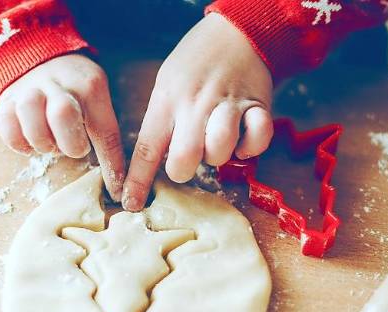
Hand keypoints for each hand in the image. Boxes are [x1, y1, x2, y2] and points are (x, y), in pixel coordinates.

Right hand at [0, 54, 125, 200]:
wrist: (36, 59)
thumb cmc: (74, 91)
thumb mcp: (95, 98)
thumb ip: (102, 128)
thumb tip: (119, 179)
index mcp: (89, 86)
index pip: (104, 130)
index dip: (111, 164)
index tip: (117, 190)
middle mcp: (58, 83)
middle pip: (62, 114)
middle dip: (70, 143)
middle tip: (73, 148)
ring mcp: (28, 89)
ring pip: (30, 116)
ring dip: (42, 141)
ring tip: (49, 144)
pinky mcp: (5, 100)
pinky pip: (7, 127)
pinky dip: (19, 143)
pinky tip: (30, 141)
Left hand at [122, 13, 273, 210]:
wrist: (236, 32)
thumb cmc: (195, 64)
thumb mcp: (167, 84)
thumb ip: (163, 121)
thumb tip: (156, 163)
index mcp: (168, 100)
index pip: (147, 147)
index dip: (138, 180)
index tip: (130, 203)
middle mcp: (195, 104)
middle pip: (184, 158)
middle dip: (183, 170)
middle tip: (189, 160)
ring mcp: (228, 105)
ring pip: (220, 151)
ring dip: (218, 156)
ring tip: (217, 142)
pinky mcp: (257, 105)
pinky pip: (258, 139)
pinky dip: (251, 146)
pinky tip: (244, 137)